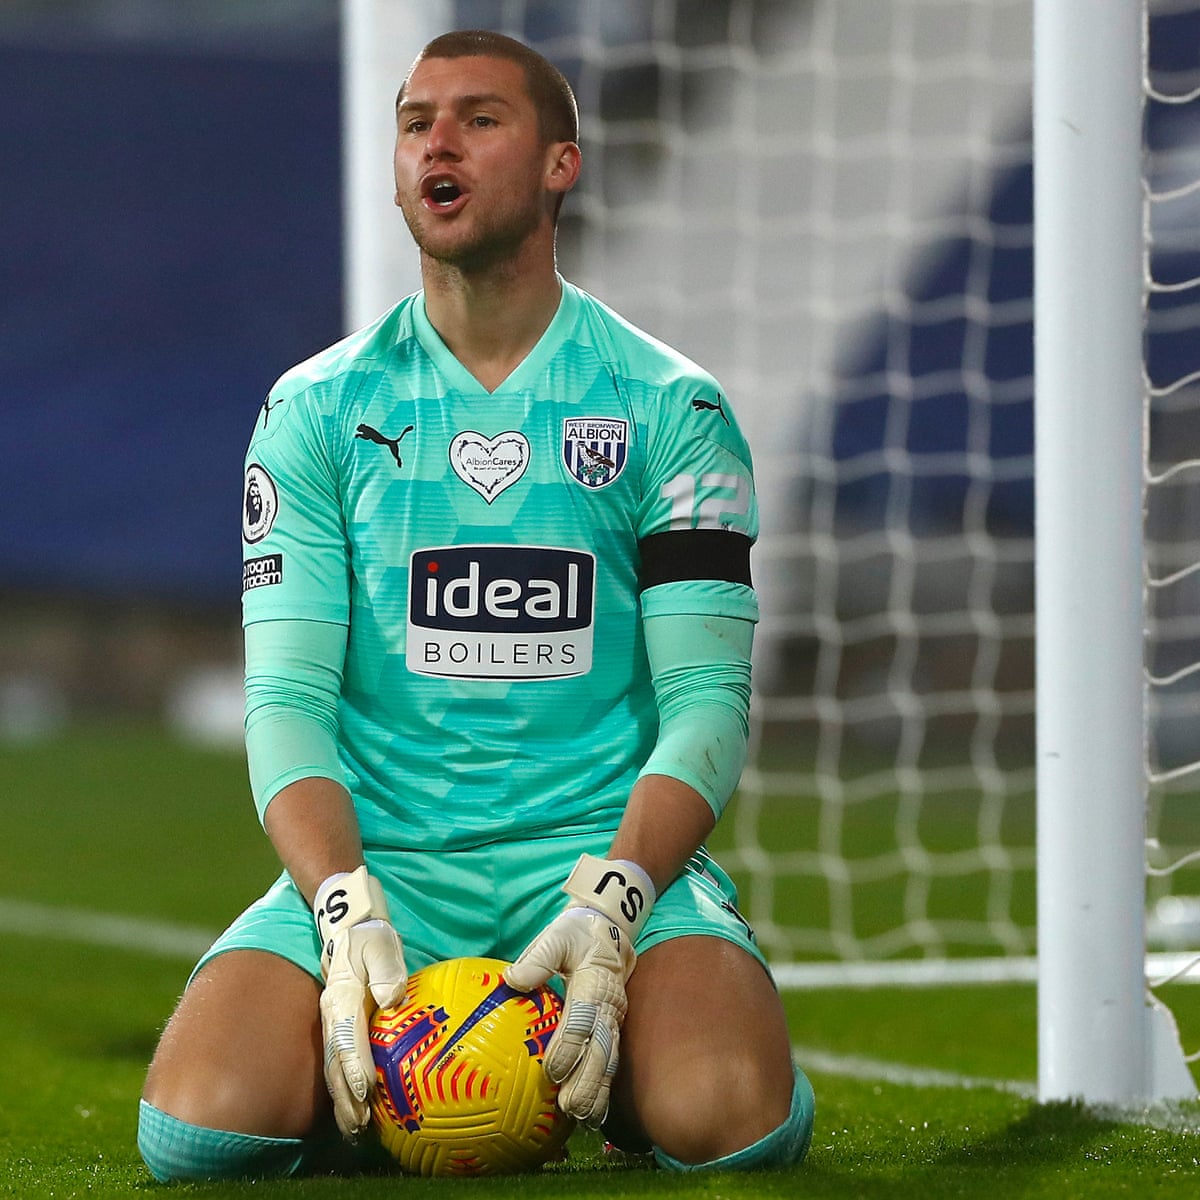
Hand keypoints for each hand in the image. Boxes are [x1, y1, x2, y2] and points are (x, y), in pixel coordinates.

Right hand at [314, 867, 406, 1138]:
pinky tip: (359, 1109)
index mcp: (343, 996)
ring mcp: (333, 1023)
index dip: (355, 1066)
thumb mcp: (380, 942)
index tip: (365, 1092)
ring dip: (343, 1100)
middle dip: (345, 1097)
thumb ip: (385, 968)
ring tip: (355, 1130)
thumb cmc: (369, 934)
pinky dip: (346, 1088)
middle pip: (336, 1062)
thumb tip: (392, 997)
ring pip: (335, 1067)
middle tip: (359, 1126)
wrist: (347, 924)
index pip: (348, 1037)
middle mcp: (333, 1015)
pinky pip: (341, 1061)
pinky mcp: (339, 1026)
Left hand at [505, 855, 654, 1126]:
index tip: (550, 1069)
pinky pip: (611, 1059)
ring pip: (609, 1058)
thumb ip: (538, 958)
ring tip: (584, 1117)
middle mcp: (610, 1004)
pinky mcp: (613, 1027)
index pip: (582, 1018)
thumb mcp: (557, 935)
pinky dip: (605, 1087)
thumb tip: (512, 979)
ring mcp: (614, 1018)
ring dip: (599, 1089)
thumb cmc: (576, 934)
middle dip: (588, 1080)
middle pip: (601, 1047)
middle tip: (571, 1107)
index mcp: (594, 982)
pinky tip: (595, 1112)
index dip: (569, 1045)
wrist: (610, 929)